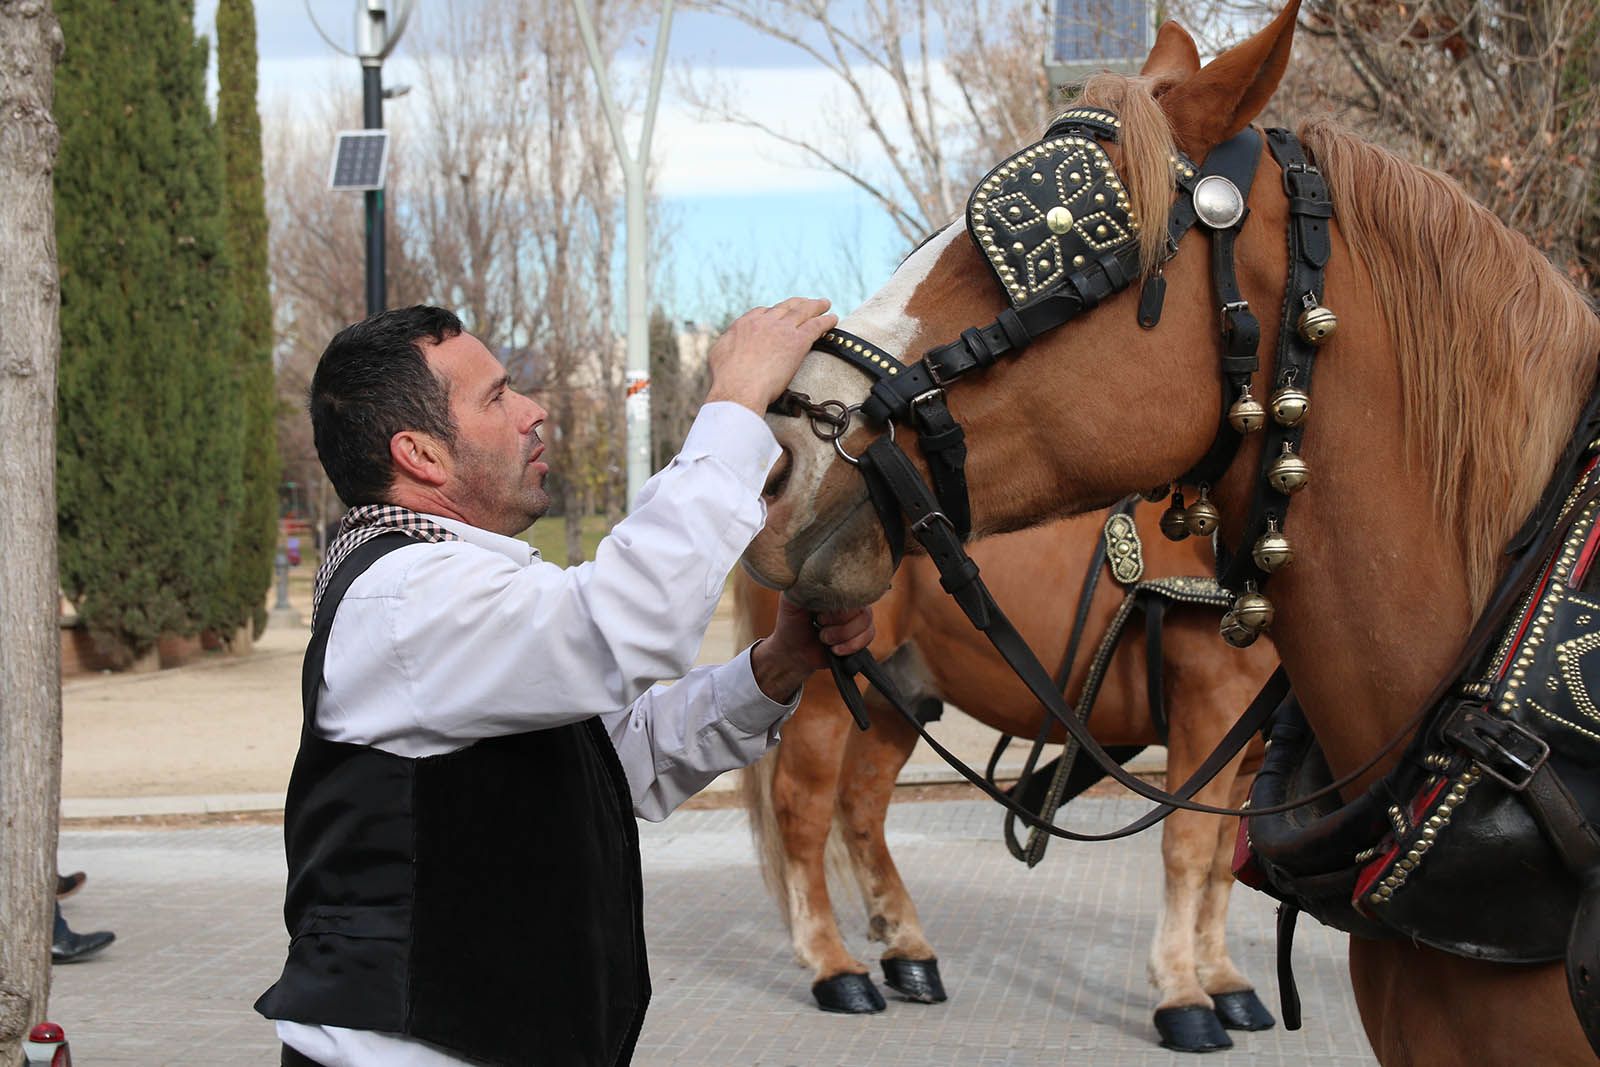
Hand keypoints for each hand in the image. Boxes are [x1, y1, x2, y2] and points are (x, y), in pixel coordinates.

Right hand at [704, 297, 838, 414]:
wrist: (739, 389)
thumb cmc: (726, 379)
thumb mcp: (718, 354)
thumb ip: (727, 343)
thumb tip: (729, 341)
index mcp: (744, 324)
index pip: (762, 312)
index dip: (774, 312)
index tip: (780, 315)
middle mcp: (764, 322)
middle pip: (785, 307)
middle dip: (797, 304)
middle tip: (806, 303)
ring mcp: (782, 330)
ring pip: (803, 311)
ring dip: (815, 306)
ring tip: (825, 304)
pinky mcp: (797, 342)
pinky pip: (816, 326)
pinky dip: (826, 321)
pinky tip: (833, 319)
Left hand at [749, 595, 874, 702]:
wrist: (793, 652)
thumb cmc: (791, 624)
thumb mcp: (790, 602)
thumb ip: (801, 587)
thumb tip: (815, 576)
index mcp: (834, 588)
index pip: (850, 587)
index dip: (837, 607)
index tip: (819, 616)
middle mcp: (849, 600)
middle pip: (861, 606)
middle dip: (839, 623)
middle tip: (819, 625)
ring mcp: (857, 617)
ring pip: (866, 622)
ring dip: (843, 635)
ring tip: (824, 638)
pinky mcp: (861, 635)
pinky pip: (869, 636)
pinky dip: (851, 646)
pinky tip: (835, 650)